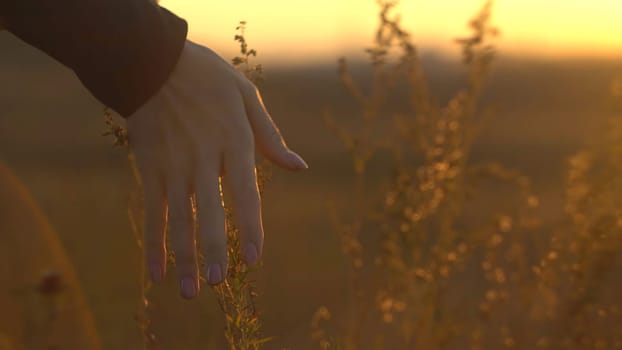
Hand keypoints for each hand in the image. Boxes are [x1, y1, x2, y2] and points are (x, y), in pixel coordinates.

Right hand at [127, 40, 307, 298]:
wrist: (152, 59)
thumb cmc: (208, 77)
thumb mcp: (247, 96)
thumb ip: (270, 136)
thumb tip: (299, 167)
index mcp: (234, 140)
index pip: (246, 192)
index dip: (251, 227)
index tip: (255, 259)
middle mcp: (203, 157)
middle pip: (210, 212)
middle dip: (214, 250)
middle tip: (217, 284)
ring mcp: (173, 164)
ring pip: (179, 218)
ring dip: (184, 257)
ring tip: (190, 292)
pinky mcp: (150, 166)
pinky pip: (153, 210)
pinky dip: (154, 243)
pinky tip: (156, 273)